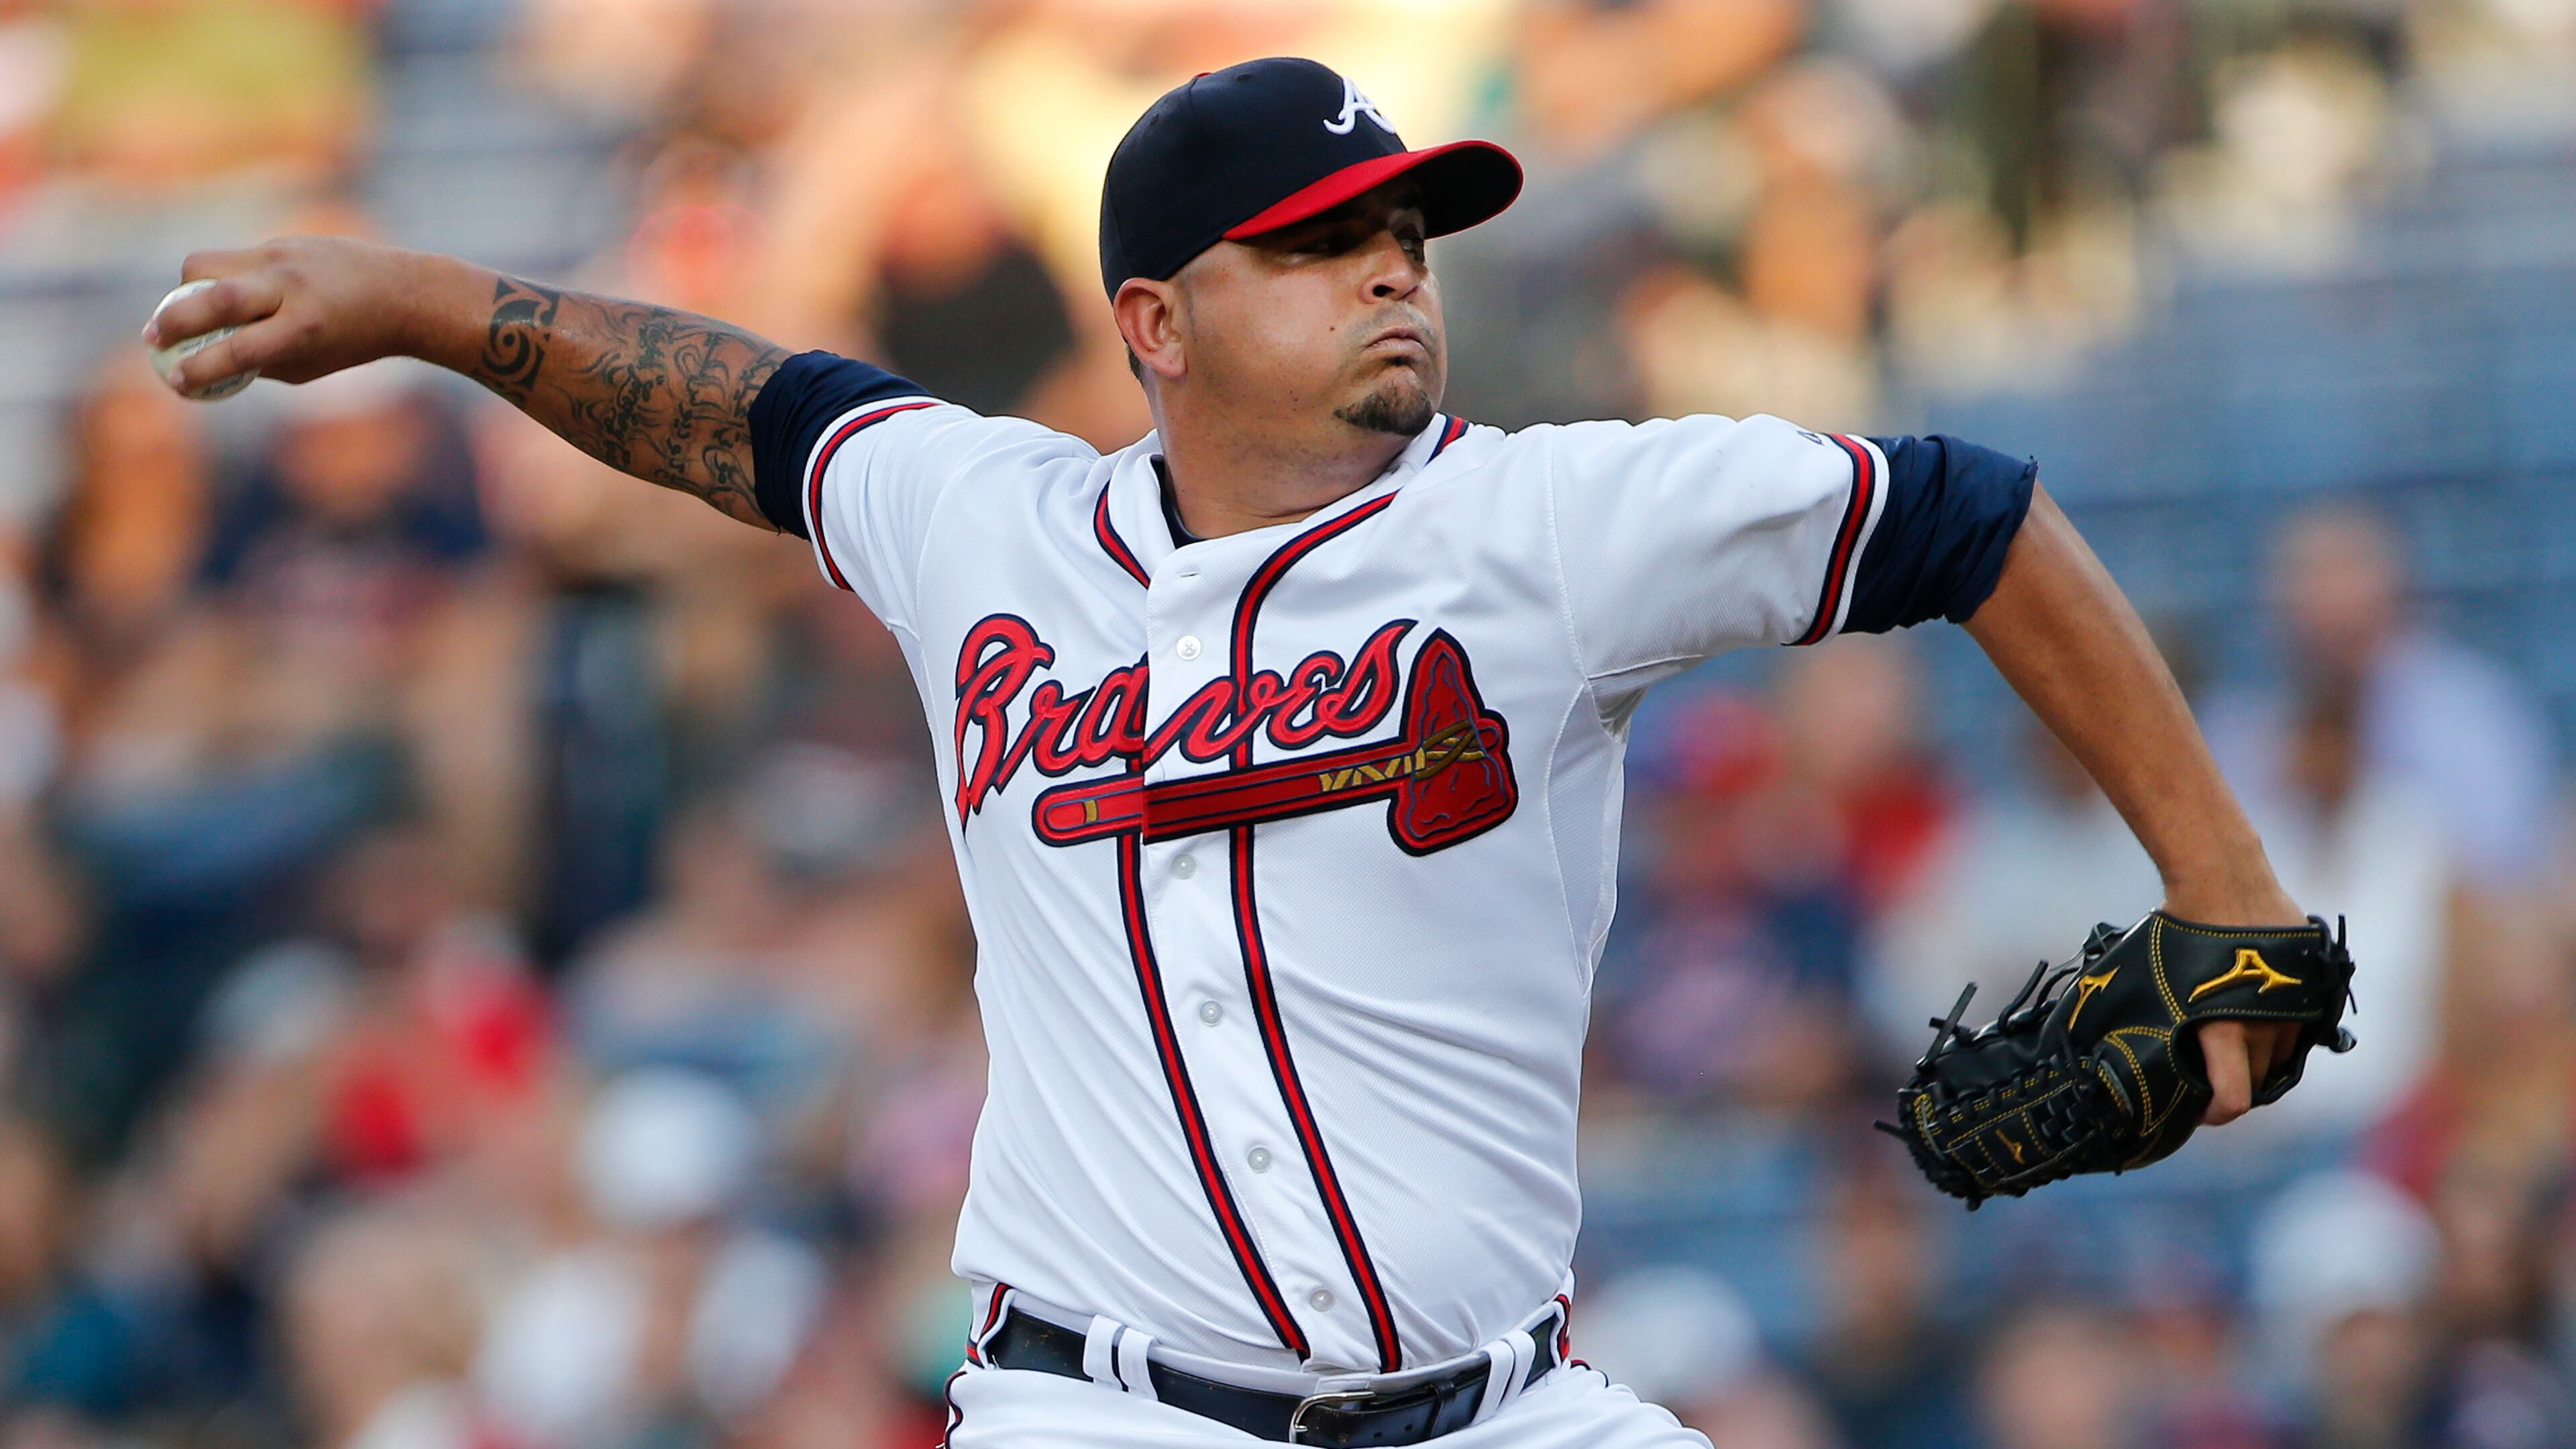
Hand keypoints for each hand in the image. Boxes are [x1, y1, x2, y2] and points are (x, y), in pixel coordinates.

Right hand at [142, 237, 449, 394]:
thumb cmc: (353, 340)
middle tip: (151, 340)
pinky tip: (230, 297)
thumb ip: (258, 361)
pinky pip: (232, 259)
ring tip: (183, 313)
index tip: (177, 383)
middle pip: (216, 298)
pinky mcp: (281, 243)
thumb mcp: (311, 363)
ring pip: (209, 264)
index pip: (240, 350)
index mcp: (304, 327)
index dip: (202, 369)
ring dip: (186, 289)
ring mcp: (284, 258)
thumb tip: (205, 358)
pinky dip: (219, 279)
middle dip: (173, 321)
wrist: (400, 292)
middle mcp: (291, 288)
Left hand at [2161, 877, 2308, 1125]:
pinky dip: (2280, 1033)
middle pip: (2258, 1082)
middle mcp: (2268, 1023)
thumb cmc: (2176, 928)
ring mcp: (2296, 1005)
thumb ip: (2143, 1020)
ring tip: (2229, 1045)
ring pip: (2282, 1056)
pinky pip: (2300, 1029)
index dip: (2216, 1115)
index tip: (2199, 1109)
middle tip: (2206, 1074)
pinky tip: (2255, 1020)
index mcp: (2226, 1028)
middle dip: (2232, 1084)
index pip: (2235, 1100)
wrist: (2223, 877)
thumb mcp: (2145, 978)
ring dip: (2259, 1060)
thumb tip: (2104, 1051)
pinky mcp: (2312, 988)